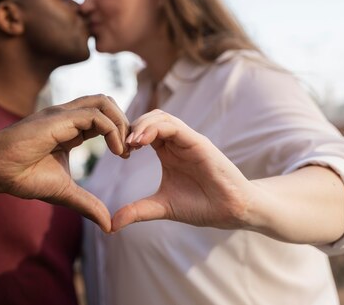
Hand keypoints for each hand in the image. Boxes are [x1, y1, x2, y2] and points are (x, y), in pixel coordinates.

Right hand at [0, 94, 129, 232]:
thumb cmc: (22, 177)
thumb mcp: (64, 192)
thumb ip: (87, 203)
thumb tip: (109, 225)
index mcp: (68, 129)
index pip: (102, 119)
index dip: (119, 133)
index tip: (127, 155)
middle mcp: (67, 117)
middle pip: (106, 104)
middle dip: (125, 123)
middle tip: (132, 149)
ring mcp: (62, 114)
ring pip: (103, 102)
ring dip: (121, 122)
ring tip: (125, 149)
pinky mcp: (58, 118)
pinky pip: (95, 115)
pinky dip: (111, 130)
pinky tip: (115, 150)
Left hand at [112, 110, 254, 231]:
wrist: (231, 212)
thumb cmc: (202, 205)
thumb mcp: (162, 207)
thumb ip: (138, 211)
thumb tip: (111, 225)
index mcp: (167, 151)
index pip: (143, 130)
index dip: (127, 136)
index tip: (117, 152)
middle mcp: (177, 142)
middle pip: (149, 118)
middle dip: (130, 127)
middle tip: (119, 145)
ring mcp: (188, 140)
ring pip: (161, 117)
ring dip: (140, 125)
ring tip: (129, 143)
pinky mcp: (199, 143)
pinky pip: (175, 126)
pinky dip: (154, 129)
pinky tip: (141, 142)